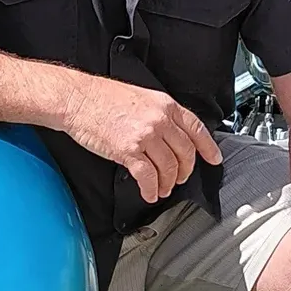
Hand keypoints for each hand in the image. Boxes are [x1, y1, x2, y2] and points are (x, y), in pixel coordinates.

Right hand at [50, 72, 222, 203]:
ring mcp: (145, 136)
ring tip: (162, 189)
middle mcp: (159, 120)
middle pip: (185, 152)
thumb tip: (170, 134)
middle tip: (179, 179)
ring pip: (169, 167)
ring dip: (167, 183)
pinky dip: (151, 189)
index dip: (208, 148)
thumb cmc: (102, 97)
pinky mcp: (128, 151)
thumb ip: (159, 114)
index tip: (214, 159)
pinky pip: (148, 176)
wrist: (77, 99)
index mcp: (165, 105)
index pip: (196, 129)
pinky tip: (149, 193)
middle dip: (185, 171)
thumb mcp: (141, 97)